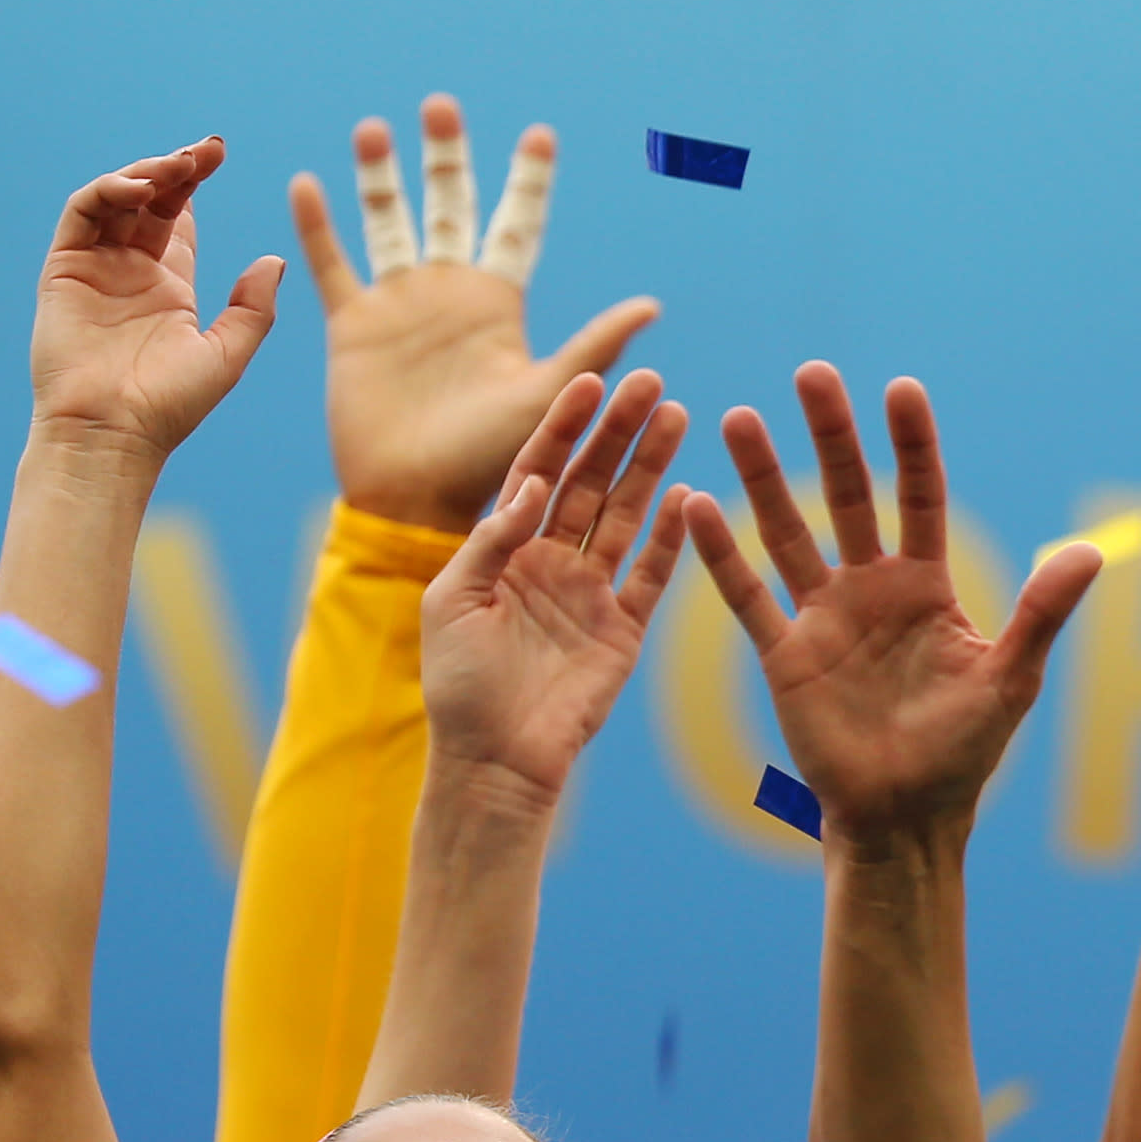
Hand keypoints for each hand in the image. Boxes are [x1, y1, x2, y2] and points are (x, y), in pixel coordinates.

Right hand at [31, 139, 284, 461]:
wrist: (114, 432)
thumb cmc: (171, 405)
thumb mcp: (228, 352)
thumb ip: (253, 307)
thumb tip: (274, 260)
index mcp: (168, 286)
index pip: (178, 220)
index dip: (194, 185)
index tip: (219, 156)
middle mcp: (129, 271)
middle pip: (149, 202)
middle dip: (175, 169)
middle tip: (205, 149)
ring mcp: (94, 268)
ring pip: (114, 201)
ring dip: (144, 174)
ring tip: (177, 164)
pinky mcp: (63, 269)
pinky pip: (82, 216)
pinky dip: (107, 192)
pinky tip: (139, 188)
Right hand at [289, 99, 658, 530]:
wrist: (420, 497)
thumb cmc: (496, 455)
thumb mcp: (551, 390)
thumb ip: (595, 345)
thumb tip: (653, 305)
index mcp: (501, 303)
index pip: (517, 225)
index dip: (528, 181)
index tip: (539, 132)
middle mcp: (450, 294)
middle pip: (449, 208)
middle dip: (446, 159)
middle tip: (442, 106)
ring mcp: (399, 306)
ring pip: (388, 224)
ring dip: (382, 178)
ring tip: (378, 128)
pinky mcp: (352, 326)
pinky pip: (332, 265)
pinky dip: (318, 225)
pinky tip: (308, 181)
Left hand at [422, 375, 692, 801]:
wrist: (496, 761)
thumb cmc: (458, 686)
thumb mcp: (452, 601)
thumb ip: (491, 540)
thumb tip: (535, 484)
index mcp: (503, 550)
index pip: (538, 471)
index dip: (562, 427)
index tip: (587, 380)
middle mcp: (550, 562)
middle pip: (591, 482)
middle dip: (618, 430)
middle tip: (648, 381)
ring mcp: (590, 593)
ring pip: (627, 516)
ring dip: (651, 466)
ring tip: (677, 416)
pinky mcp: (624, 630)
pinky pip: (653, 575)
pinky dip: (673, 538)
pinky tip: (688, 495)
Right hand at [686, 366, 1101, 838]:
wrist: (906, 818)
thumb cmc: (965, 753)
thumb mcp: (1010, 679)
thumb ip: (1042, 613)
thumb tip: (1092, 551)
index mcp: (928, 588)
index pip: (919, 498)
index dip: (911, 446)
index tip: (900, 388)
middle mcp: (872, 590)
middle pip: (848, 497)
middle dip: (832, 437)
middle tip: (813, 373)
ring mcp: (823, 618)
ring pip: (787, 533)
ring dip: (762, 478)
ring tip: (739, 417)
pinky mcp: (783, 655)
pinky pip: (748, 596)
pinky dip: (720, 554)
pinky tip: (696, 504)